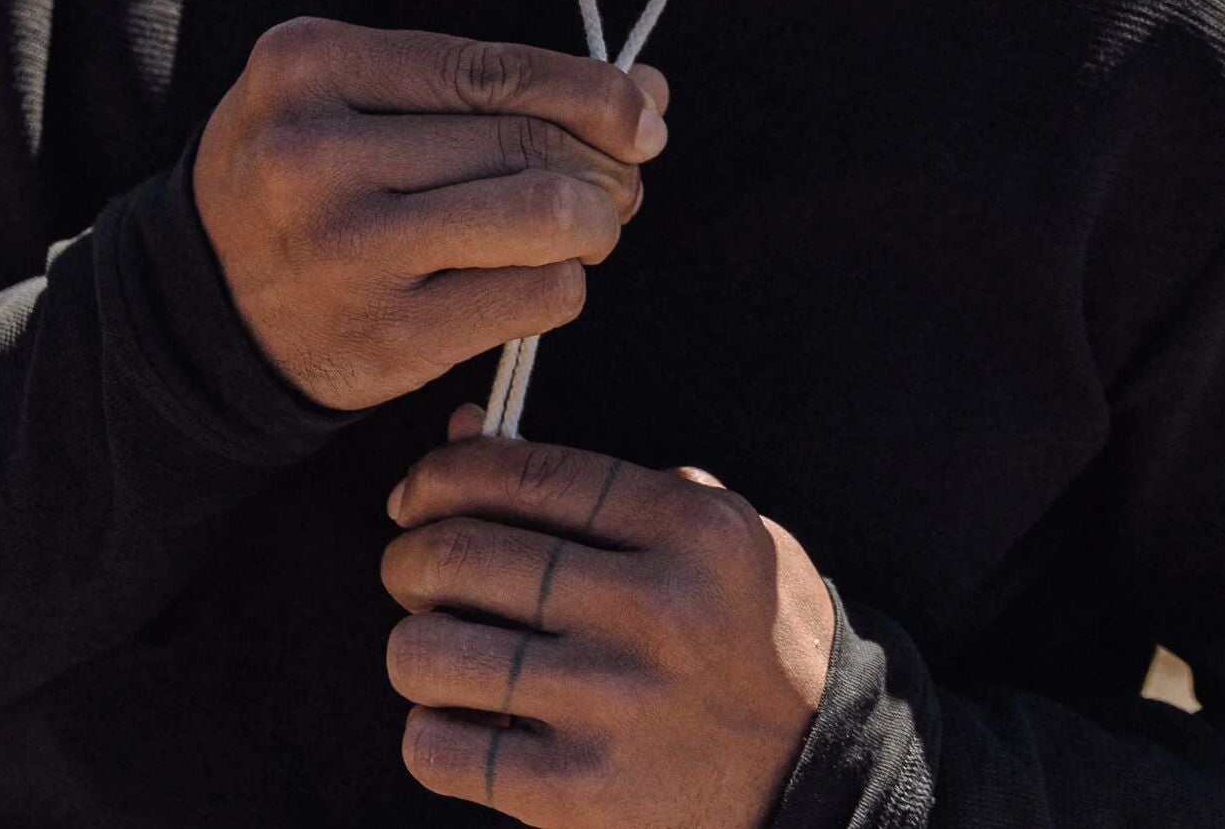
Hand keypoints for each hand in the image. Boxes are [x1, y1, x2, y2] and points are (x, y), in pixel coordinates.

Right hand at [192, 19, 667, 410]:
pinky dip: (562, 284)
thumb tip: (647, 91)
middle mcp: (316, 153)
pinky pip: (533, 297)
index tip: (644, 112)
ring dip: (595, 223)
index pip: (493, 68)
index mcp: (311, 64)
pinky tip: (539, 278)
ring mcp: (345, 250)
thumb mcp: (360, 95)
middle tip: (624, 180)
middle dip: (606, 162)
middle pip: (525, 143)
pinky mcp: (382, 338)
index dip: (594, 90)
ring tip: (589, 227)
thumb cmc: (313, 178)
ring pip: (542, 218)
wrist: (203, 308)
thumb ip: (491, 83)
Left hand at [382, 406, 834, 826]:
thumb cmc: (747, 632)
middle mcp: (652, 610)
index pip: (527, 472)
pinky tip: (461, 718)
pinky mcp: (579, 795)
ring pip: (429, 652)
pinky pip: (439, 749)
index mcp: (690, 530)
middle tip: (413, 567)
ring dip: (414, 644)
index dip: (444, 473)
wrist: (817, 774)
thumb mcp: (706, 532)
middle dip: (408, 554)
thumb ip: (593, 482)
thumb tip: (463, 431)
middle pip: (460, 555)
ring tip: (441, 647)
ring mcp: (613, 706)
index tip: (419, 492)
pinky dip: (430, 729)